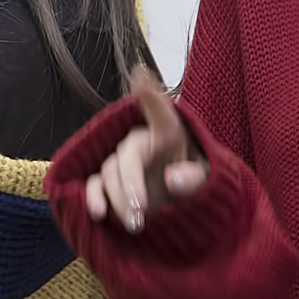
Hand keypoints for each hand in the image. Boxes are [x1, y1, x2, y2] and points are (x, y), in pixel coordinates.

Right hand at [84, 66, 207, 231]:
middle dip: (131, 183)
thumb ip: (194, 179)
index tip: (140, 74)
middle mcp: (141, 143)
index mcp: (168, 134)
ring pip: (110, 172)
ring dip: (119, 199)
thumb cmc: (192, 187)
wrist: (178, 210)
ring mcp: (121, 162)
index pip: (160, 112)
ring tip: (135, 224)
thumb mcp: (205, 184)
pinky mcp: (106, 182)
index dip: (150, 94)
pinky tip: (99, 213)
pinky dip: (94, 198)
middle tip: (140, 210)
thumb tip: (173, 178)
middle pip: (128, 154)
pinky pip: (93, 184)